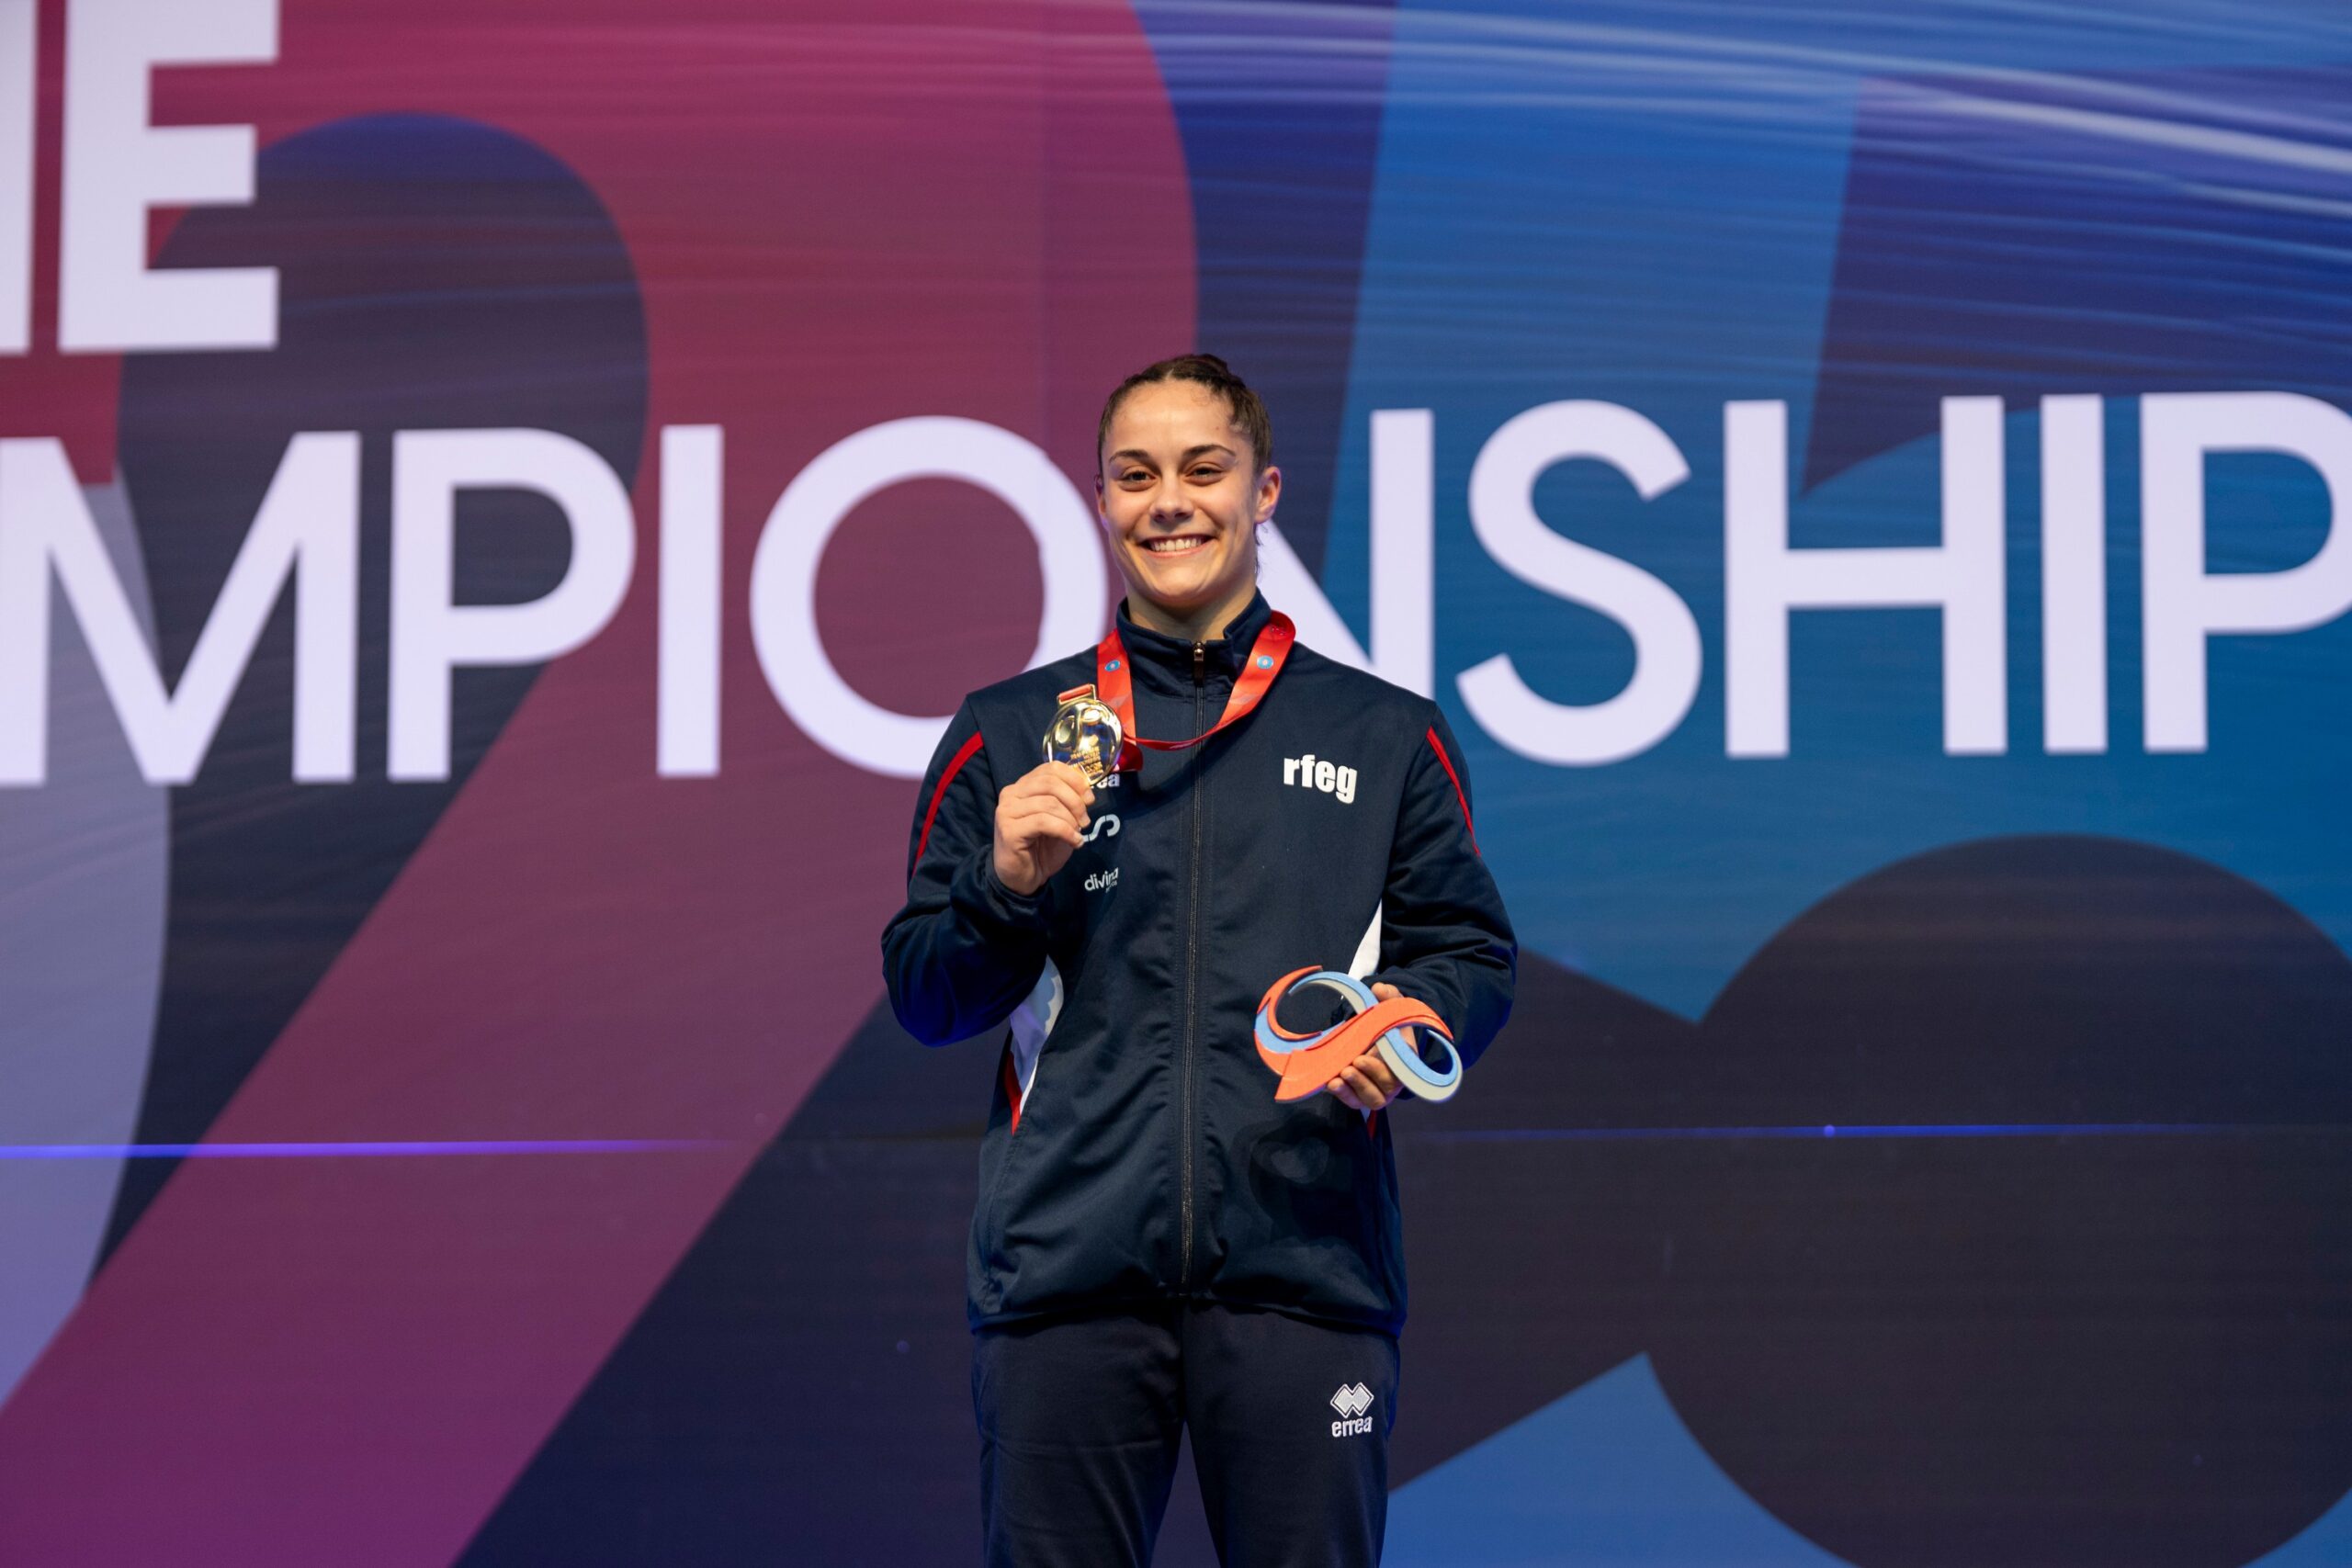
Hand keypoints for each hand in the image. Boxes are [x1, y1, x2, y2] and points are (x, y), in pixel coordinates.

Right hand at [992, 761, 1093, 895]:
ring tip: (1078, 833)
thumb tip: (1086, 792)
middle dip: (1075, 800)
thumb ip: (1068, 801)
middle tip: (1085, 820)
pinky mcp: (1009, 830)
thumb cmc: (1041, 847)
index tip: (1089, 797)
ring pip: (1049, 803)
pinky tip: (1074, 842)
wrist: (1022, 878)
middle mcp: (1011, 793)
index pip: (1051, 768)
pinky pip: (1044, 822)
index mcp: (1023, 786)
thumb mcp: (1060, 819)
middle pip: (1050, 783)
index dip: (1074, 779)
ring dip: (1071, 819)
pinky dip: (1065, 831)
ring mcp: (1007, 811)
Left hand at [1328, 982, 1414, 1112]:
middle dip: (1364, 1079)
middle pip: (1384, 1089)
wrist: (1375, 1039)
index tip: (1362, 1057)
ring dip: (1353, 1090)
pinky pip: (1355, 1102)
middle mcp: (1394, 1081)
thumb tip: (1379, 988)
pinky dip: (1343, 1096)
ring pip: (1370, 1099)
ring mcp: (1378, 1091)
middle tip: (1349, 1066)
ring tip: (1336, 1078)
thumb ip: (1389, 997)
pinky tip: (1330, 1084)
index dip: (1381, 1069)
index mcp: (1406, 1061)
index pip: (1400, 1072)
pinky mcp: (1361, 1096)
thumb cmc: (1387, 1026)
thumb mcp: (1390, 1008)